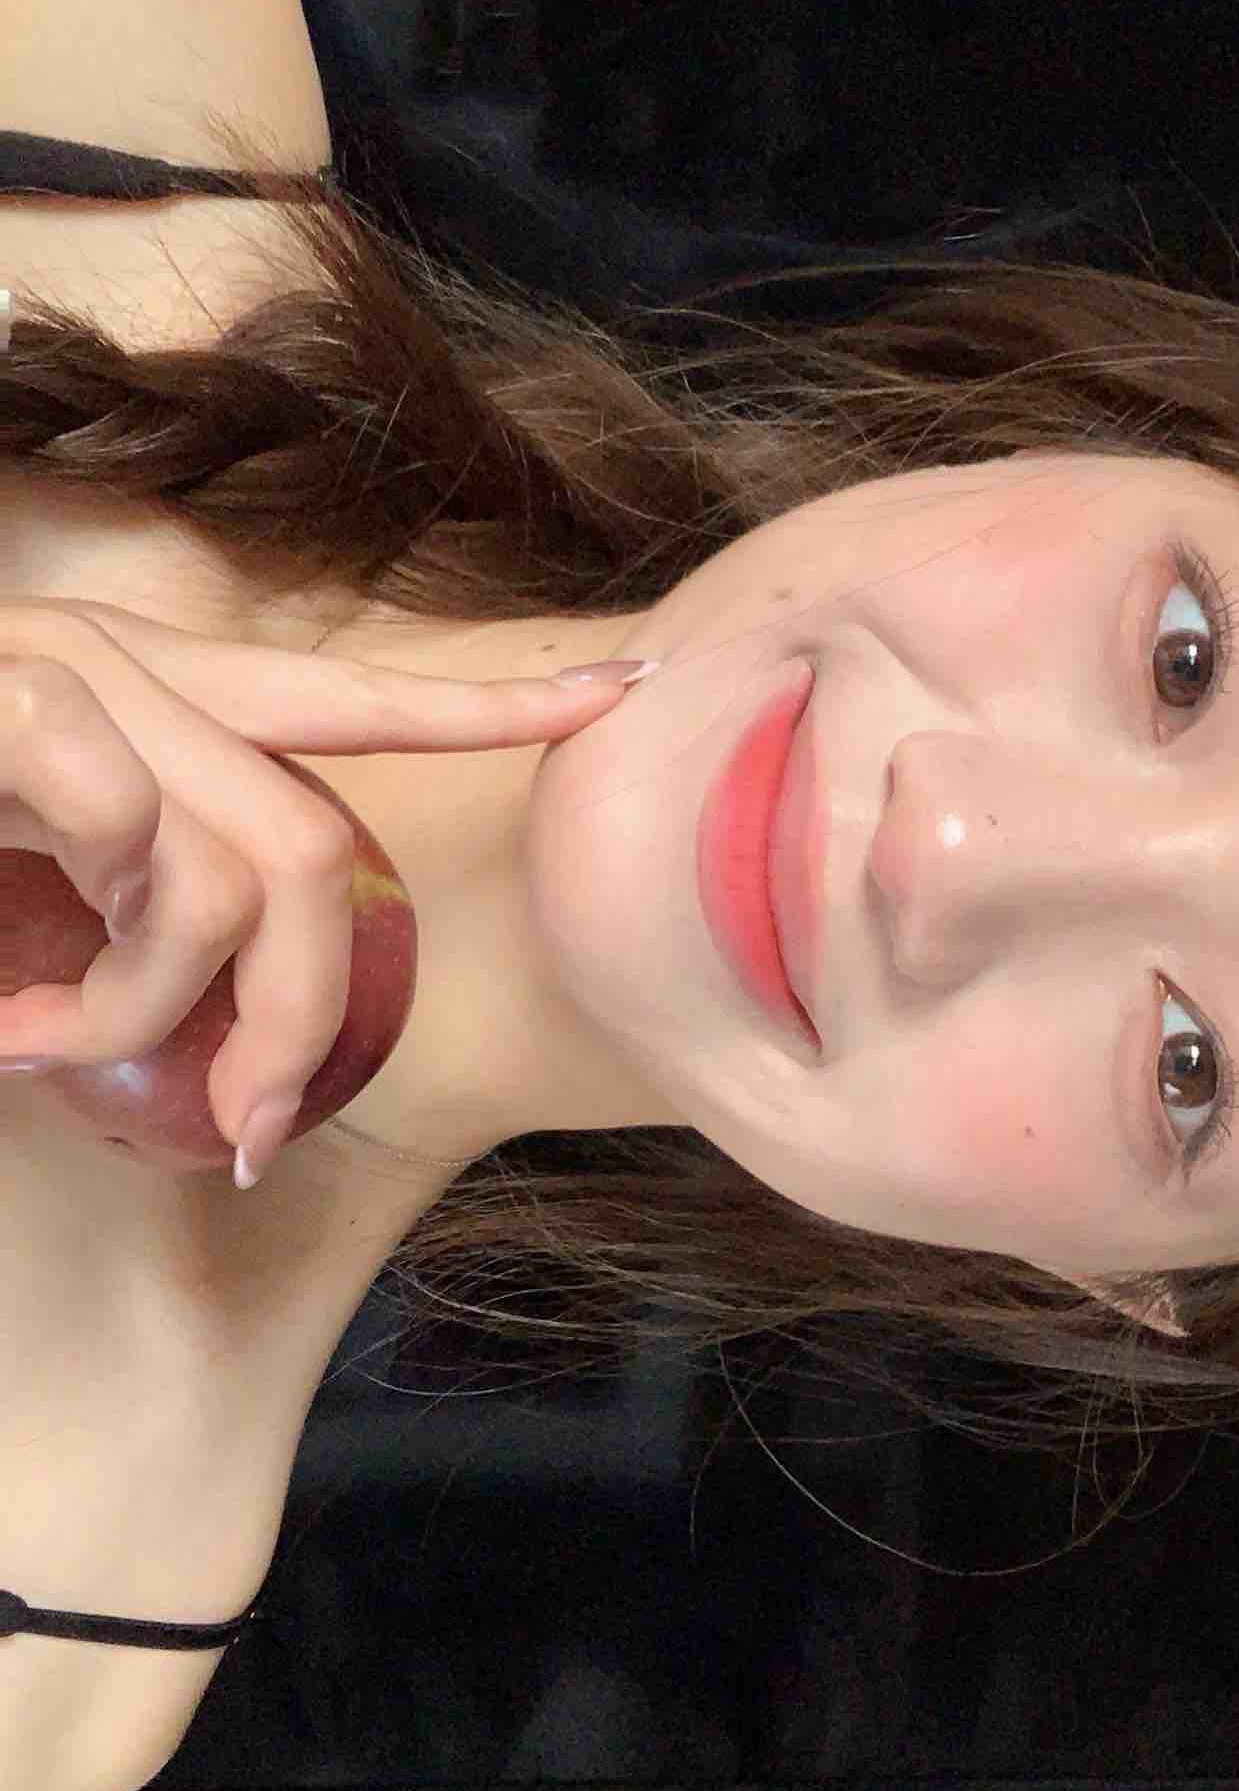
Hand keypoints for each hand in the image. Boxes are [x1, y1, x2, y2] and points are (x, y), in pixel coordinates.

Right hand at [0, 599, 645, 1163]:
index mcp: (154, 685)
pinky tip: (10, 1019)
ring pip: (233, 880)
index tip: (624, 694)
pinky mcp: (19, 700)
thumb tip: (186, 1007)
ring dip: (151, 1013)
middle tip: (246, 1127)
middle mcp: (134, 662)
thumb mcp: (17, 843)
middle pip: (315, 851)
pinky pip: (128, 853)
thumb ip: (122, 892)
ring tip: (41, 1048)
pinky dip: (88, 980)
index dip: (494, 707)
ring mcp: (81, 673)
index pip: (353, 696)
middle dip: (304, 1018)